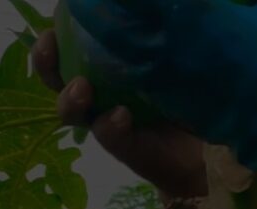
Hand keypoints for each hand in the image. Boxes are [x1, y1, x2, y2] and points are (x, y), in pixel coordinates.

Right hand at [64, 0, 256, 172]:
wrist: (212, 148)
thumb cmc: (194, 94)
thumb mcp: (177, 59)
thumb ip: (162, 37)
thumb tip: (166, 6)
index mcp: (107, 67)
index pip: (68, 43)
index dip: (55, 29)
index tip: (59, 9)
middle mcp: (100, 93)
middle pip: (55, 75)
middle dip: (45, 59)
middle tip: (50, 45)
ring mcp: (107, 120)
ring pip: (71, 109)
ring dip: (70, 97)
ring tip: (83, 88)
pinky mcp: (123, 146)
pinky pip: (108, 134)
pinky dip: (111, 125)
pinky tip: (121, 115)